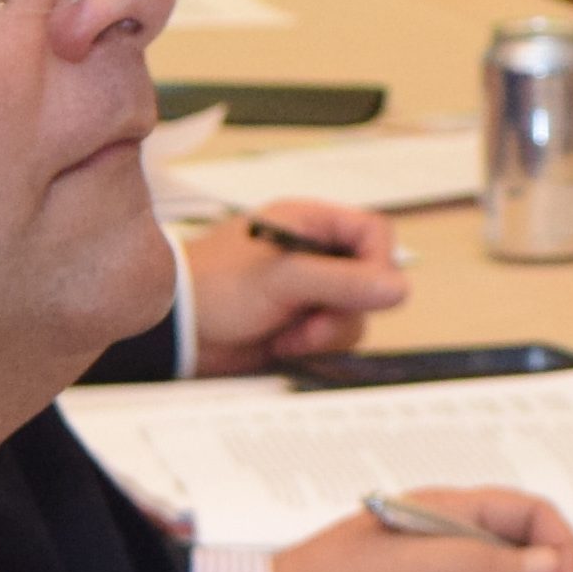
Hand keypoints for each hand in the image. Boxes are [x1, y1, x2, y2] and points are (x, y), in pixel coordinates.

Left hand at [184, 204, 404, 374]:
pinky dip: (314, 347)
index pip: (374, 233)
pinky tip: (282, 346)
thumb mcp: (281, 279)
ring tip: (289, 335)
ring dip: (327, 333)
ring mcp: (309, 292)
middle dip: (346, 308)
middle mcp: (314, 256)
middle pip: (371, 280)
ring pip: (355, 314)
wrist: (174, 330)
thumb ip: (341, 282)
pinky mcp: (300, 325)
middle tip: (315, 320)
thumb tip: (398, 287)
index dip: (379, 263)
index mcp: (309, 224)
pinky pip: (333, 338)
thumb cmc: (213, 287)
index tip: (367, 290)